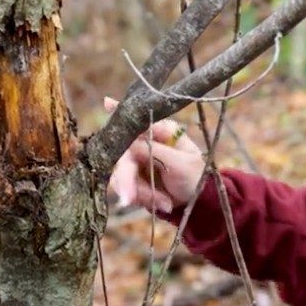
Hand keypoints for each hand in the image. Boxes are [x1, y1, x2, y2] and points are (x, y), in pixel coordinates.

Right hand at [104, 97, 204, 212]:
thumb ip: (154, 152)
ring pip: (122, 175)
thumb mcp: (180, 163)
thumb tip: (129, 144)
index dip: (119, 112)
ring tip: (164, 202)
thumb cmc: (195, 176)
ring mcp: (137, 160)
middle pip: (123, 156)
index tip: (107, 102)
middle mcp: (145, 143)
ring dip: (142, 193)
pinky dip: (144, 199)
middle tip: (129, 199)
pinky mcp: (133, 178)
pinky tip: (163, 203)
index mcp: (160, 131)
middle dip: (127, 179)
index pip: (137, 121)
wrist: (197, 202)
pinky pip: (127, 189)